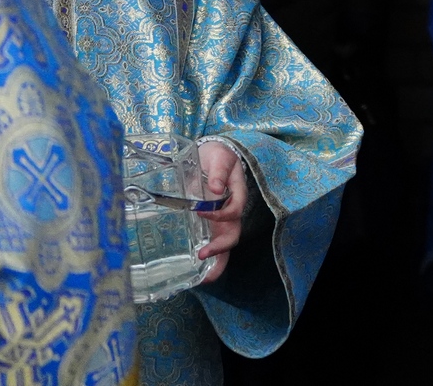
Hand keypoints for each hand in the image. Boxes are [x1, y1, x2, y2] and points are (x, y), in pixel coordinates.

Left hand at [196, 139, 249, 281]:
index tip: (199, 211)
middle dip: (220, 250)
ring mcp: (219, 221)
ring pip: (223, 245)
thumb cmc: (217, 156)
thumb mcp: (219, 158)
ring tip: (202, 277)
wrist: (210, 156)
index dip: (219, 215)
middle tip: (202, 256)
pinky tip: (196, 271)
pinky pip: (211, 243)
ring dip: (216, 262)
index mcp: (236, 196)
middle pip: (232, 235)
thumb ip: (219, 171)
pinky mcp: (208, 224)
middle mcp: (229, 212)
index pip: (233, 211)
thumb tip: (214, 187)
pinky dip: (208, 259)